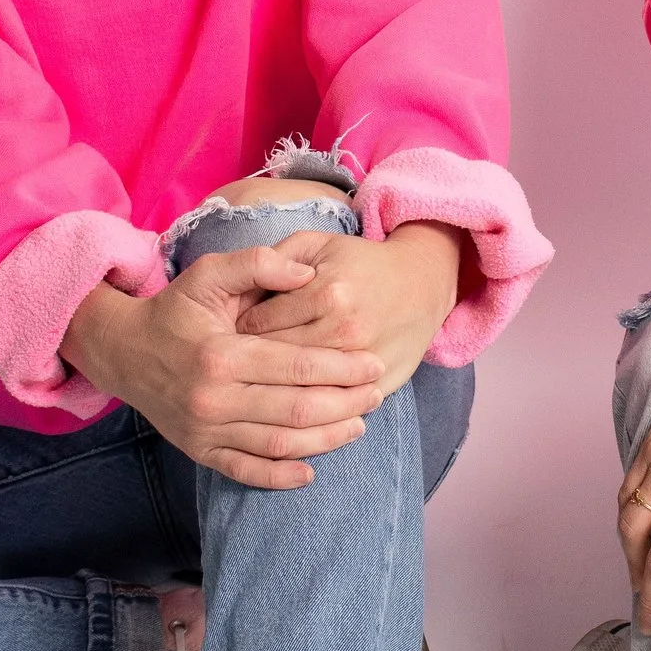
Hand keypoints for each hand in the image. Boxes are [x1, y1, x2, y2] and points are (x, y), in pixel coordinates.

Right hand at [64, 243, 383, 487]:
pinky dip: (279, 476)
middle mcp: (213, 398)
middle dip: (344, 404)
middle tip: (376, 394)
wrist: (122, 352)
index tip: (373, 364)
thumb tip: (308, 273)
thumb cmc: (174, 309)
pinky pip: (245, 471)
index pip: (297, 365)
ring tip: (358, 425)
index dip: (342, 367)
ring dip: (325, 439)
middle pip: (295, 409)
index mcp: (221, 354)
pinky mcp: (199, 451)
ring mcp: (205, 430)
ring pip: (278, 444)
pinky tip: (310, 471)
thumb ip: (258, 264)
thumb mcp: (208, 273)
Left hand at [240, 223, 461, 395]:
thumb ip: (272, 258)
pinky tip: (292, 399)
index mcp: (326, 293)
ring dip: (274, 390)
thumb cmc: (359, 263)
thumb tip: (236, 294)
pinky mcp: (378, 385)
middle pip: (275, 361)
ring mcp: (363, 362)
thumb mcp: (315, 243)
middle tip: (237, 362)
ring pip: (300, 389)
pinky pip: (332, 407)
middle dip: (249, 364)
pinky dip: (309, 408)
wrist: (422, 284)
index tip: (229, 333)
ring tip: (259, 381)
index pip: (258, 324)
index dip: (236, 331)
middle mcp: (345, 329)